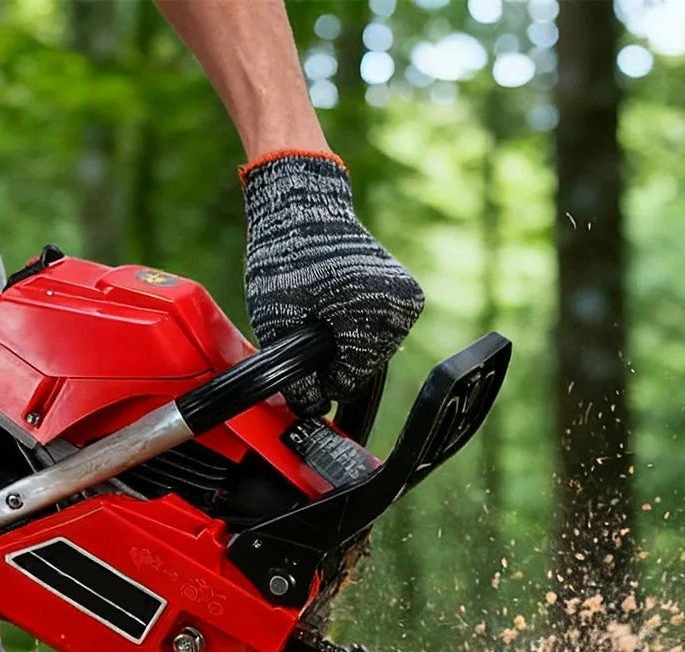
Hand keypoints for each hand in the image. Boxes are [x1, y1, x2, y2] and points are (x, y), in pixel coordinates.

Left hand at [243, 153, 424, 415]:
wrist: (304, 206)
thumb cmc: (284, 257)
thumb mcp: (275, 322)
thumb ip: (292, 375)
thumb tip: (310, 411)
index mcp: (370, 308)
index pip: (349, 381)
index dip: (320, 378)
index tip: (302, 355)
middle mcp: (400, 304)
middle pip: (364, 369)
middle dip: (335, 359)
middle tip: (311, 324)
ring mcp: (409, 299)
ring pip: (374, 355)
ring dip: (347, 345)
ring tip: (323, 310)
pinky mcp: (409, 294)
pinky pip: (381, 334)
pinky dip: (359, 330)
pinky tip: (339, 307)